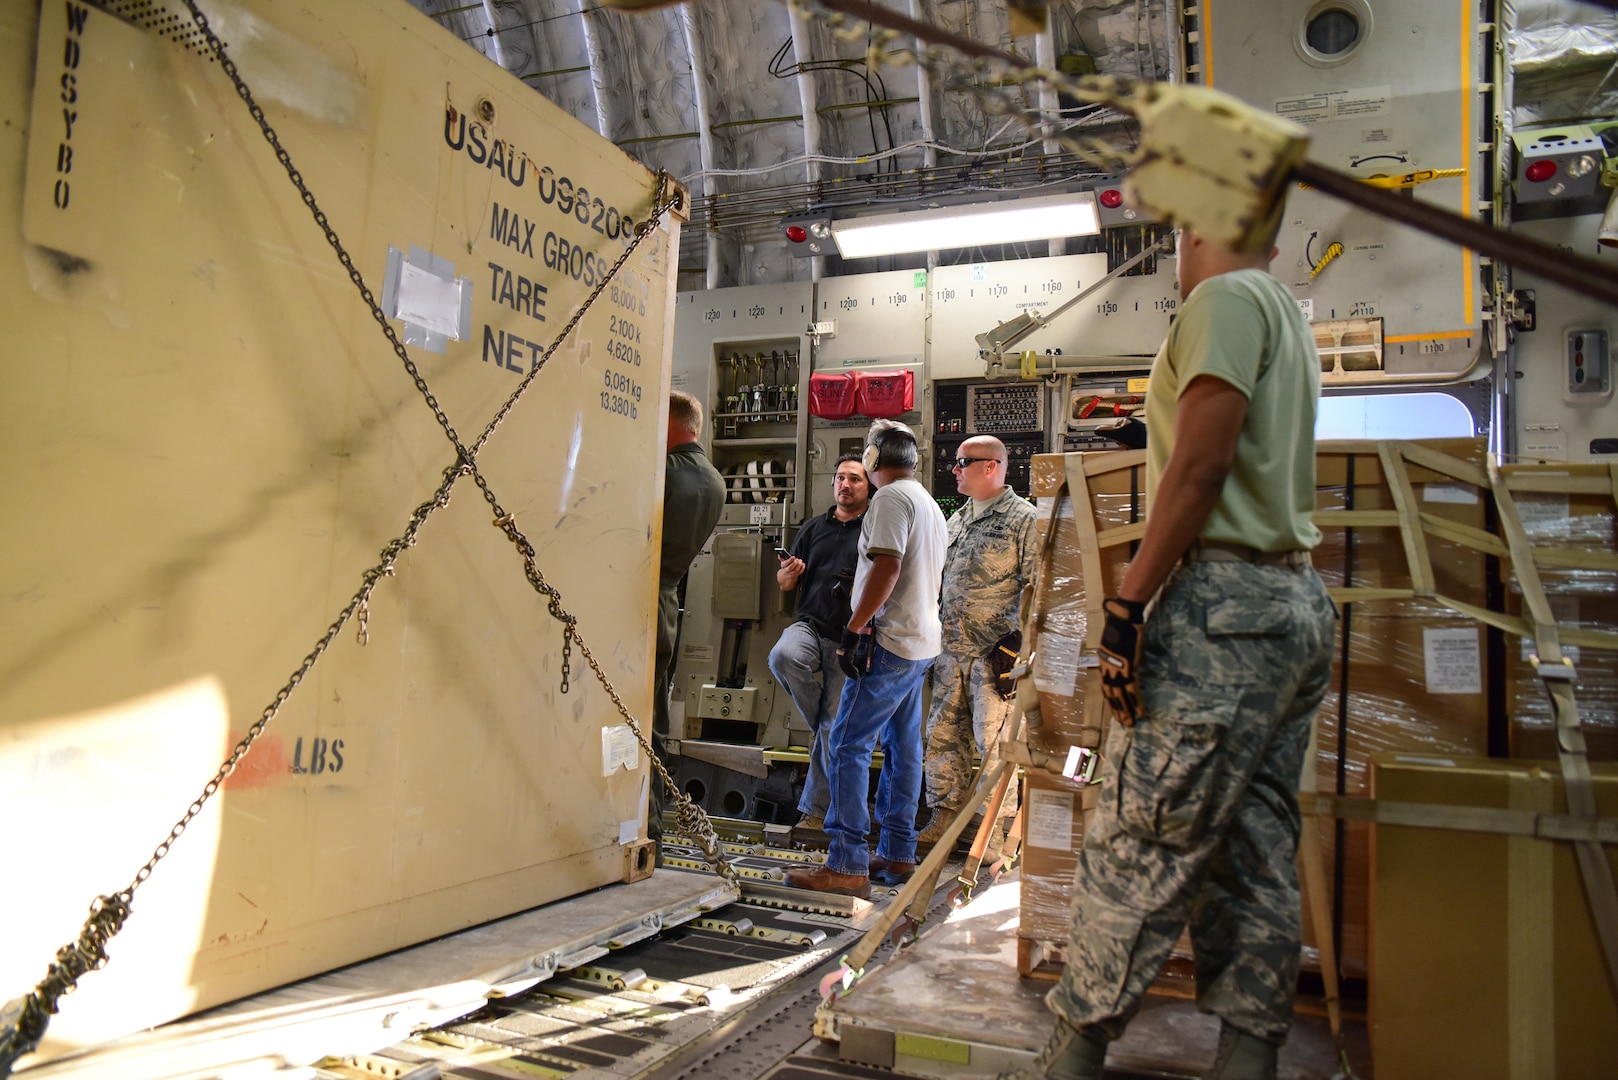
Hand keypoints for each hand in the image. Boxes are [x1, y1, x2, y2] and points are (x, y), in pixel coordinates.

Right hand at [776, 556, 804, 589]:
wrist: (783, 581)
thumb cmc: (783, 572)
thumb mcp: (781, 565)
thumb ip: (781, 559)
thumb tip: (780, 555)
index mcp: (783, 567)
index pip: (786, 563)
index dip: (790, 560)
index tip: (793, 557)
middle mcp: (787, 570)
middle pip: (791, 567)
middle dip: (794, 563)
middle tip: (797, 559)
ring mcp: (792, 573)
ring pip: (796, 570)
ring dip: (799, 565)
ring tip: (800, 561)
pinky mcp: (796, 575)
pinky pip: (800, 572)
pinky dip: (802, 568)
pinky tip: (803, 564)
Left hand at [838, 626, 872, 679]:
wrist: (852, 631)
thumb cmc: (852, 638)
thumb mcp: (851, 648)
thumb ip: (851, 654)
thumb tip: (854, 662)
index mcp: (840, 653)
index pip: (842, 665)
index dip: (847, 671)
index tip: (851, 675)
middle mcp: (840, 654)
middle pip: (843, 667)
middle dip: (849, 674)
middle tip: (854, 678)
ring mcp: (842, 653)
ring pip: (846, 666)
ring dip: (851, 672)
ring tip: (856, 676)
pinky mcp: (846, 652)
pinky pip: (848, 663)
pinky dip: (852, 668)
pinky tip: (856, 671)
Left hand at [1098, 597, 1146, 726]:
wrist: (1122, 617)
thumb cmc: (1119, 624)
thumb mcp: (1113, 640)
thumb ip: (1115, 650)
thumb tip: (1120, 652)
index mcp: (1104, 663)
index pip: (1106, 687)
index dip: (1110, 701)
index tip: (1115, 711)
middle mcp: (1108, 669)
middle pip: (1111, 695)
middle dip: (1117, 710)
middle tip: (1123, 723)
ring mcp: (1118, 669)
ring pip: (1120, 696)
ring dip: (1125, 711)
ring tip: (1130, 723)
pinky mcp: (1128, 668)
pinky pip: (1132, 689)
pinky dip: (1136, 702)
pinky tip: (1140, 712)